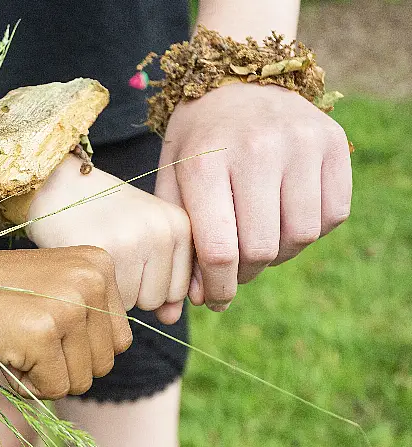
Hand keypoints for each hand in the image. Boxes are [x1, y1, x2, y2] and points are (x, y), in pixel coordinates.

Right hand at [0, 246, 132, 398]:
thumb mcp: (55, 286)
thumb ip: (91, 310)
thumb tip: (118, 352)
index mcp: (99, 263)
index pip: (119, 340)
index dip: (78, 349)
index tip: (41, 324)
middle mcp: (91, 279)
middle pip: (106, 363)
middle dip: (64, 366)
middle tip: (24, 336)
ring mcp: (68, 304)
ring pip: (82, 381)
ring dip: (44, 376)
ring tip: (14, 340)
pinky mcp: (44, 333)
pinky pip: (53, 389)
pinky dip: (24, 384)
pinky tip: (4, 351)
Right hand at [25, 156, 192, 324]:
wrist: (57, 185)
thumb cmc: (100, 213)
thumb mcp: (142, 235)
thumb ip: (164, 276)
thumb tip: (170, 319)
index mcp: (178, 224)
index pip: (177, 289)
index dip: (147, 283)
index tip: (128, 257)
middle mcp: (162, 231)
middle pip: (156, 299)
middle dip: (131, 289)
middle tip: (109, 256)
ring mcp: (134, 241)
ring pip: (132, 302)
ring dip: (111, 290)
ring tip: (97, 256)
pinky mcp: (103, 251)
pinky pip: (107, 297)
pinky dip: (92, 288)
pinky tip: (83, 262)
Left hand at [155, 83, 351, 309]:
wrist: (236, 80)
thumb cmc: (197, 142)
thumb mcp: (172, 180)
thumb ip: (179, 241)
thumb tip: (183, 308)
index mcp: (205, 162)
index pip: (219, 249)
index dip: (216, 287)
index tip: (211, 299)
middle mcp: (257, 150)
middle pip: (261, 248)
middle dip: (244, 274)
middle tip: (233, 272)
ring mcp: (301, 143)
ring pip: (300, 237)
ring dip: (278, 255)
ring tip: (257, 243)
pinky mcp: (333, 143)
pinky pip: (332, 215)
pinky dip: (310, 231)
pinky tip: (284, 219)